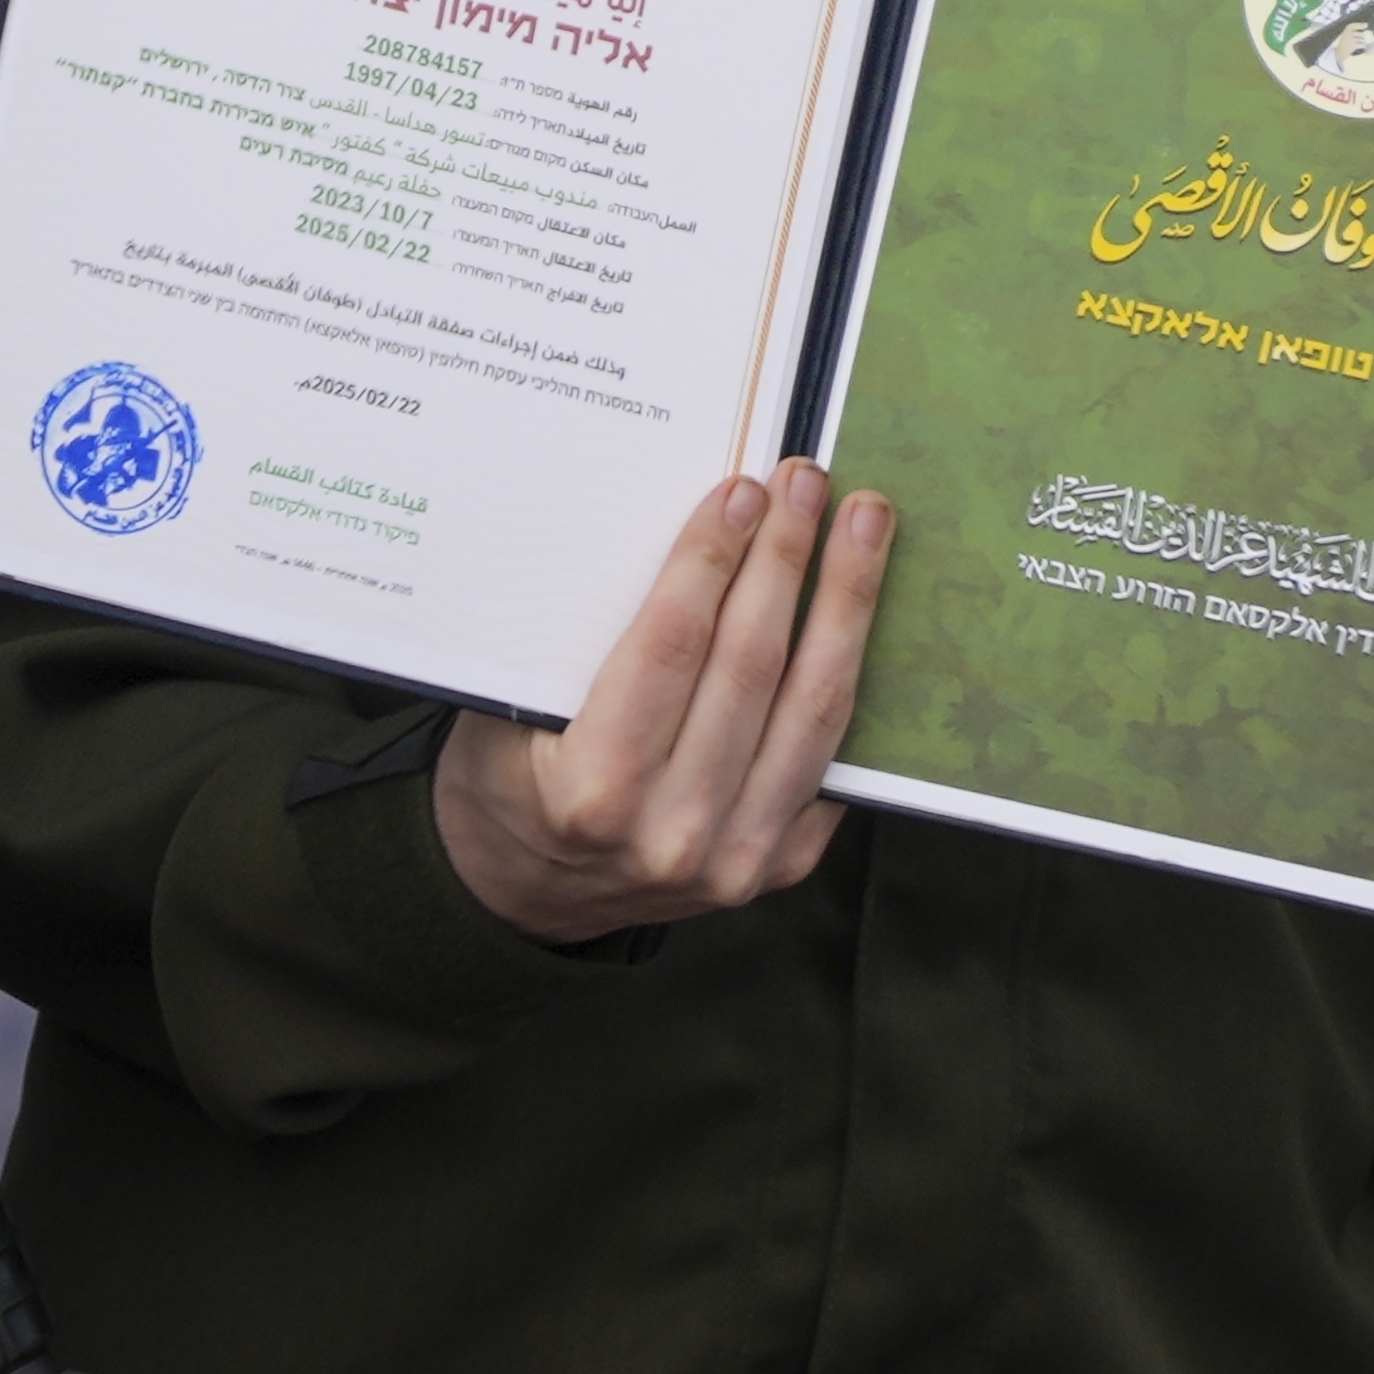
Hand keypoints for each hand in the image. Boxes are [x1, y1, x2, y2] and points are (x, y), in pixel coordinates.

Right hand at [432, 462, 889, 944]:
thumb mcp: (511, 708)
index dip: (711, 559)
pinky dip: (852, 675)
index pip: (670, 646)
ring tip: (863, 524)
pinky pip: (832, 756)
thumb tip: (676, 526)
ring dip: (846, 602)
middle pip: (751, 666)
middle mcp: (672, 830)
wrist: (530, 893)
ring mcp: (736, 856)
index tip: (741, 490)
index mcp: (594, 791)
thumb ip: (580, 638)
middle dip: (786, 557)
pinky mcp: (780, 864)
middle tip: (806, 480)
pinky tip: (863, 607)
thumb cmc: (511, 779)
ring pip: (812, 707)